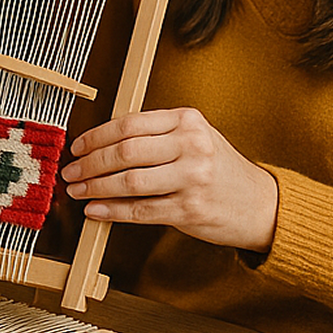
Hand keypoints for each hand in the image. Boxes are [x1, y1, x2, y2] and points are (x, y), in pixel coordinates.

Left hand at [62, 107, 278, 251]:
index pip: (129, 124)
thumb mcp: (195, 137)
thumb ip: (155, 134)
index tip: (78, 146)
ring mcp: (192, 179)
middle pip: (124, 152)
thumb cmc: (220, 168)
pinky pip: (141, 210)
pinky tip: (95, 210)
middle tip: (71, 171)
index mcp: (188, 121)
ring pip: (129, 182)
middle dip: (90, 163)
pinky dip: (113, 211)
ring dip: (96, 188)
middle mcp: (191, 146)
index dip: (96, 137)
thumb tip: (100, 143)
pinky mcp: (190, 210)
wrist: (261, 204)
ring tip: (78, 190)